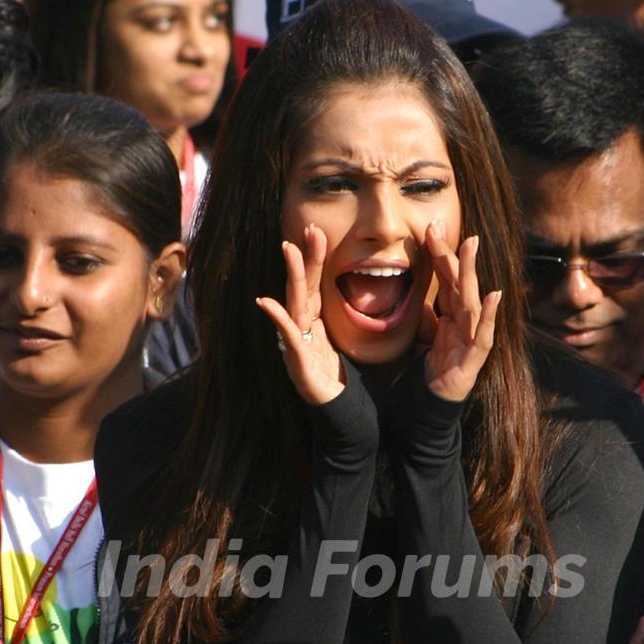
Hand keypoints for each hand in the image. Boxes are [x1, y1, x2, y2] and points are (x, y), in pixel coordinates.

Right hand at [257, 224, 344, 405]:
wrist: (341, 413)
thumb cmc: (344, 379)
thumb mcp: (350, 343)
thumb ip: (355, 320)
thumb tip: (377, 292)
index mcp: (315, 323)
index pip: (315, 284)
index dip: (315, 259)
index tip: (318, 232)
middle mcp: (302, 329)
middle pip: (303, 287)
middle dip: (304, 258)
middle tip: (308, 230)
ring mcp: (297, 344)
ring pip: (294, 304)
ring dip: (292, 276)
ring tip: (288, 250)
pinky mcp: (298, 363)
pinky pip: (287, 337)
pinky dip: (278, 319)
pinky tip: (266, 302)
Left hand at [423, 223, 500, 401]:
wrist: (432, 405)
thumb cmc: (433, 370)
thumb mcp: (424, 337)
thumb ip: (425, 315)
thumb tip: (419, 293)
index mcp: (452, 316)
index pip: (445, 280)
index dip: (439, 255)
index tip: (430, 228)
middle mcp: (465, 323)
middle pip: (458, 283)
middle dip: (452, 254)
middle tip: (441, 225)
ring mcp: (472, 339)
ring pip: (471, 302)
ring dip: (471, 274)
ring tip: (470, 247)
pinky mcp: (474, 360)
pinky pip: (484, 335)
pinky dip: (490, 316)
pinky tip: (494, 296)